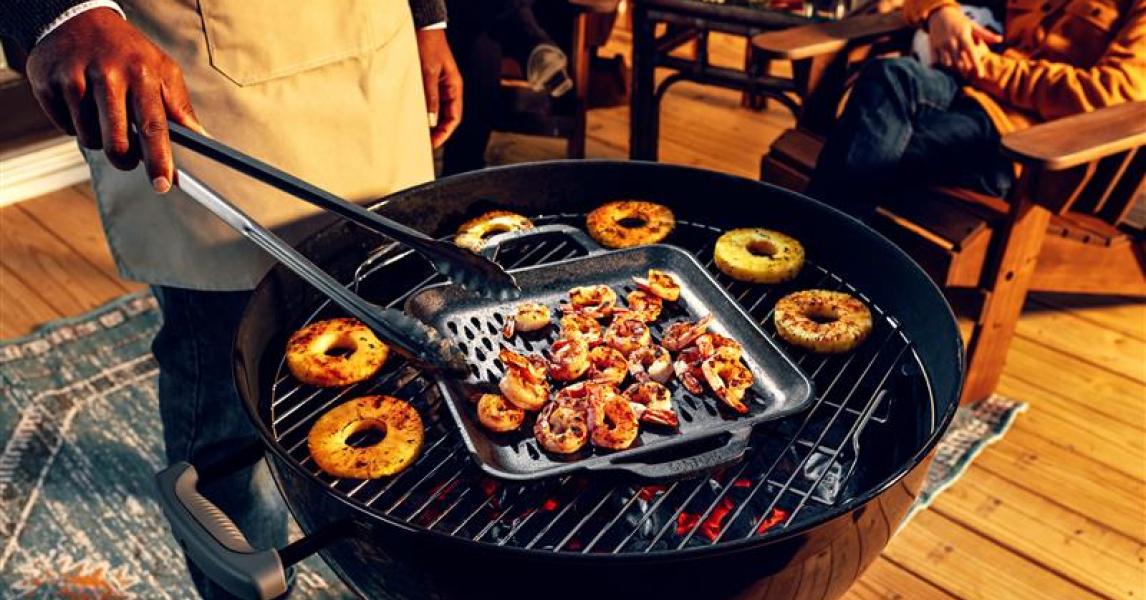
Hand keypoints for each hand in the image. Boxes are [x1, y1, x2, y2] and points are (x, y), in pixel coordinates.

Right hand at [25, 8, 204, 192]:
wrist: (76, 19)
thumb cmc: (128, 52)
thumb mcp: (162, 70)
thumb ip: (180, 108)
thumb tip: (201, 140)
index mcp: (141, 73)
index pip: (153, 126)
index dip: (158, 159)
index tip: (163, 184)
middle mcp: (107, 75)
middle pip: (117, 142)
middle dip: (125, 159)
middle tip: (128, 157)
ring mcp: (74, 78)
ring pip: (89, 138)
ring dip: (99, 138)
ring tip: (104, 114)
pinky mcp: (47, 84)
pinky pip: (65, 127)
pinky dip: (76, 125)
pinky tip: (81, 103)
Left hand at [415, 29, 462, 147]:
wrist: (423, 29)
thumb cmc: (429, 46)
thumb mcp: (429, 71)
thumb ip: (430, 95)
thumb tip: (430, 120)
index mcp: (454, 88)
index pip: (454, 117)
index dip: (445, 132)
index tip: (433, 144)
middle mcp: (449, 90)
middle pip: (446, 118)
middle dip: (436, 133)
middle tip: (422, 145)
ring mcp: (438, 88)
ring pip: (436, 112)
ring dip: (428, 125)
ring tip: (417, 137)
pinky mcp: (428, 85)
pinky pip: (427, 103)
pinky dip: (421, 113)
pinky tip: (412, 120)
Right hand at [927, 5, 1001, 77]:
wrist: (940, 15)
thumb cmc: (960, 22)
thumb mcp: (973, 26)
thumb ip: (986, 34)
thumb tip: (1000, 40)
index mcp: (964, 36)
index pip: (972, 53)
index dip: (977, 65)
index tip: (981, 75)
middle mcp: (952, 41)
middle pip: (960, 62)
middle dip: (965, 71)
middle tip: (968, 76)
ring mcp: (941, 45)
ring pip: (948, 64)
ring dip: (953, 70)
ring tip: (956, 72)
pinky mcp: (933, 48)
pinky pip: (936, 62)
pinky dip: (940, 67)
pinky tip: (945, 68)